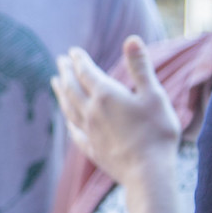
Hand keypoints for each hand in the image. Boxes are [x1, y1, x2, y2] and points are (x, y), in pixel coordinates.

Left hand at [53, 38, 181, 184]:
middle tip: (59, 61)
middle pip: (72, 88)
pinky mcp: (93, 150)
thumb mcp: (154, 95)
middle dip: (65, 72)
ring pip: (69, 108)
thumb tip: (131, 39)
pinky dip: (69, 122)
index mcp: (106, 95)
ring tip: (55, 83)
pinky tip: (68, 122)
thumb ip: (140, 68)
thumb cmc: (156, 133)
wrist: (148, 174)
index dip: (78, 60)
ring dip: (61, 93)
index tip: (72, 51)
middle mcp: (92, 112)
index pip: (86, 72)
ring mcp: (90, 132)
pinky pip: (75, 132)